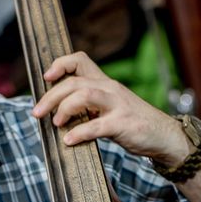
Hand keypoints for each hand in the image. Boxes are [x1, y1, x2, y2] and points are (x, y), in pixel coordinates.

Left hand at [32, 51, 187, 163]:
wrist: (163, 136)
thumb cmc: (133, 124)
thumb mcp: (110, 108)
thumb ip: (89, 106)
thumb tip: (58, 113)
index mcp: (105, 83)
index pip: (80, 60)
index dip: (60, 64)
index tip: (46, 77)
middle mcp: (110, 89)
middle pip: (74, 82)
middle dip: (51, 96)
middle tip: (37, 112)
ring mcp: (117, 105)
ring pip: (84, 96)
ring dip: (64, 109)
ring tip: (55, 123)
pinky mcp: (123, 124)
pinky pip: (96, 126)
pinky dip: (79, 133)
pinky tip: (69, 140)